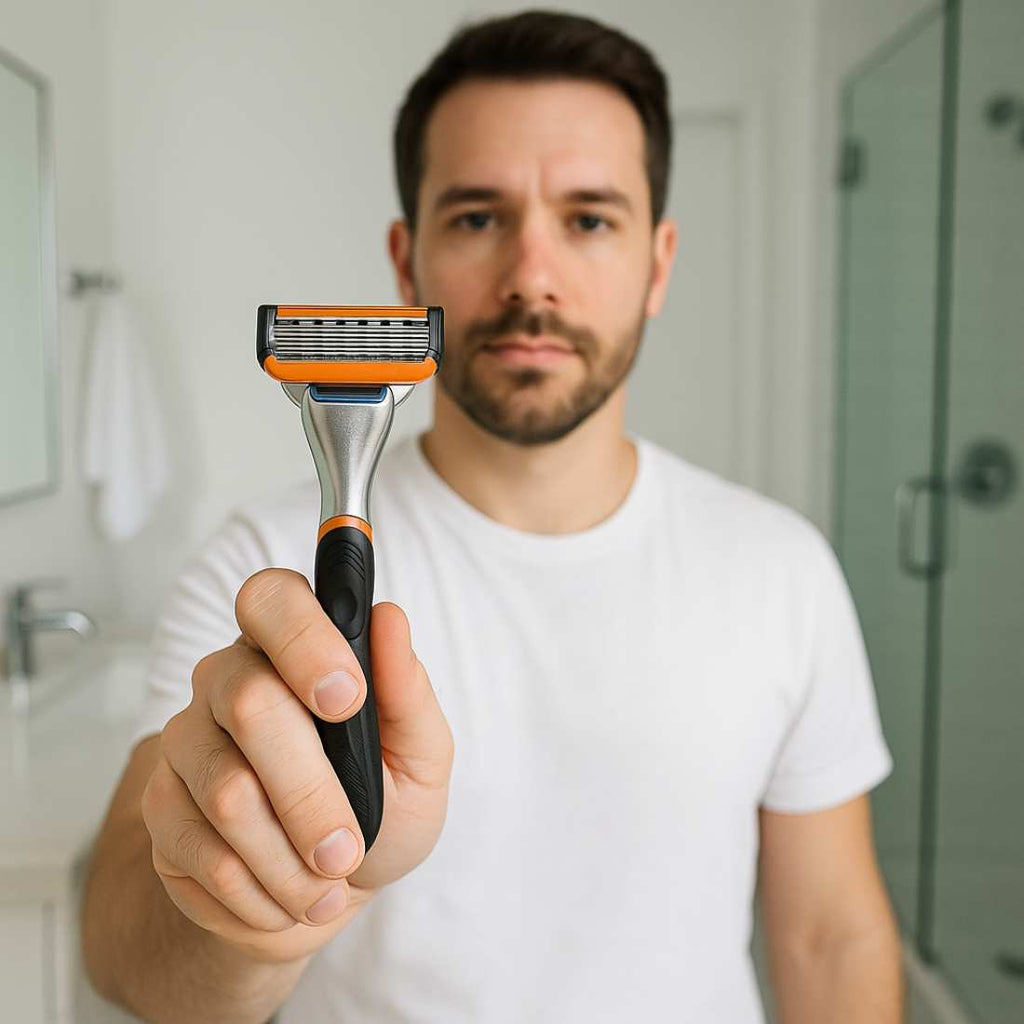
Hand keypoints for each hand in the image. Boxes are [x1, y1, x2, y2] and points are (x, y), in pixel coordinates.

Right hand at [140, 568, 453, 963]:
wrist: (332, 887)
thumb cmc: (384, 806)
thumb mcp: (420, 757)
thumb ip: (408, 692)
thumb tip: (389, 618)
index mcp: (295, 647)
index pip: (273, 599)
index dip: (303, 640)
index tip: (347, 698)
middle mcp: (229, 678)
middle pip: (249, 703)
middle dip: (311, 792)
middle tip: (346, 846)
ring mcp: (186, 740)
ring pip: (227, 793)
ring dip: (291, 857)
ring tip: (327, 879)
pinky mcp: (160, 806)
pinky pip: (203, 852)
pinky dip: (261, 891)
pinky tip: (288, 894)